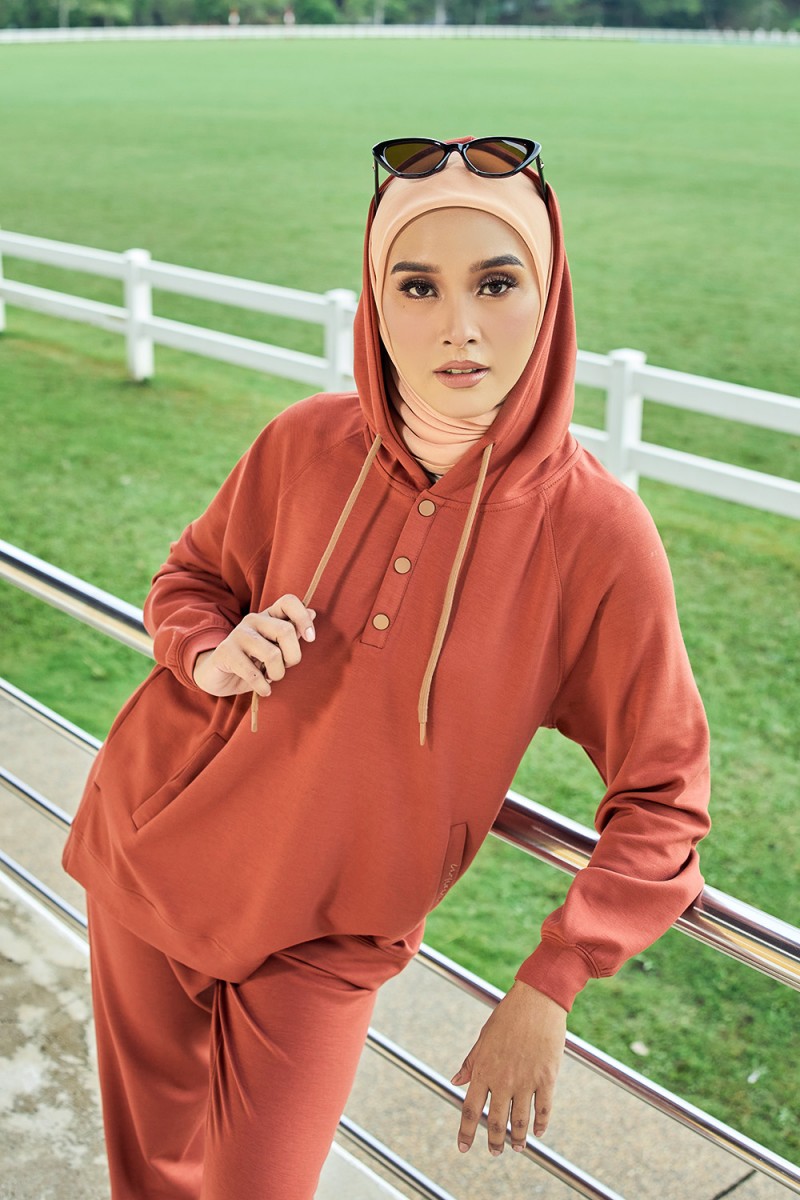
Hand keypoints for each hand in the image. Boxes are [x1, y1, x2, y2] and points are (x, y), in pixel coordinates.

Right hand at [192, 595, 315, 697]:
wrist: (218, 675)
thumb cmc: (253, 661)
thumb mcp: (275, 647)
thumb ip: (292, 633)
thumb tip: (313, 613)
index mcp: (268, 616)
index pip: (288, 602)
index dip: (303, 618)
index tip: (310, 639)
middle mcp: (253, 620)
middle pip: (286, 631)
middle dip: (292, 657)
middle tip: (285, 667)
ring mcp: (238, 634)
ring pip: (272, 654)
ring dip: (277, 674)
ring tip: (271, 678)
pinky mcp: (226, 652)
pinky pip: (254, 673)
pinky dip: (263, 686)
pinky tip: (264, 689)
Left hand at [451, 981, 565, 1155]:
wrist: (536, 1001)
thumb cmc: (507, 1016)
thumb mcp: (483, 1038)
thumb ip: (470, 1063)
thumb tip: (455, 1082)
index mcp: (484, 1070)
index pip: (470, 1109)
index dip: (465, 1132)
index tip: (463, 1148)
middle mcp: (503, 1080)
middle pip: (495, 1121)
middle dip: (494, 1141)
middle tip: (494, 1152)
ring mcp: (526, 1081)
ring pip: (520, 1121)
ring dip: (517, 1138)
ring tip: (517, 1147)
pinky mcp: (546, 1078)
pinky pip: (543, 1109)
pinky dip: (540, 1124)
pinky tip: (537, 1132)